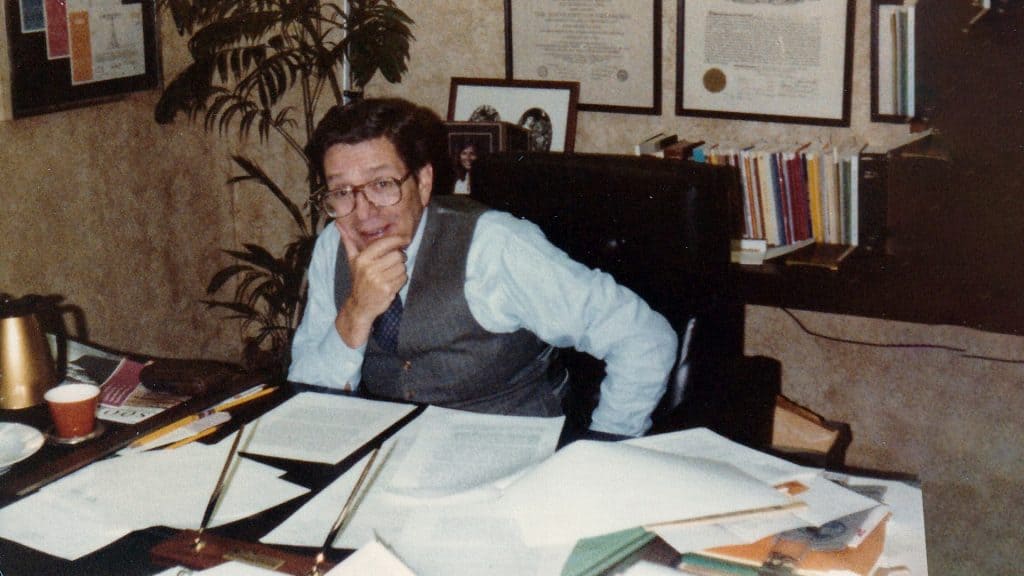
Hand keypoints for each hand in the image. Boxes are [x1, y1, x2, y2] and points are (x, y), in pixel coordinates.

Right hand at [335, 227, 408, 346]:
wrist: (360, 305)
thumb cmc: (359, 279)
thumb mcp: (352, 260)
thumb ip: (349, 241)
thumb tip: (338, 224)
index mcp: (362, 259)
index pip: (385, 244)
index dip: (398, 240)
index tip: (405, 239)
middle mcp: (369, 269)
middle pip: (397, 255)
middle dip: (400, 257)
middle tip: (396, 260)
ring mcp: (378, 280)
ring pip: (402, 267)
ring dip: (400, 269)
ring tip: (391, 273)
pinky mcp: (387, 290)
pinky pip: (403, 278)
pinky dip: (401, 279)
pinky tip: (392, 281)